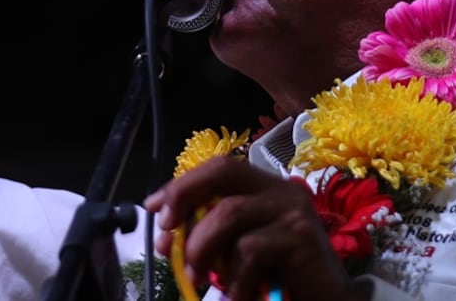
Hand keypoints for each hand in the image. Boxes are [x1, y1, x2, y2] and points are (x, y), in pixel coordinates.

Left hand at [144, 157, 368, 300]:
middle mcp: (280, 189)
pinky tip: (238, 294)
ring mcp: (292, 209)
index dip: (183, 184)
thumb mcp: (241, 250)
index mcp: (265, 187)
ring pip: (229, 213)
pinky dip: (234, 277)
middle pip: (224, 171)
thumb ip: (215, 236)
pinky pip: (249, 249)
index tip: (155, 207)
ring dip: (202, 249)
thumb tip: (170, 237)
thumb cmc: (282, 276)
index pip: (220, 168)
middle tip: (168, 236)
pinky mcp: (300, 236)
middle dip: (185, 196)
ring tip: (198, 279)